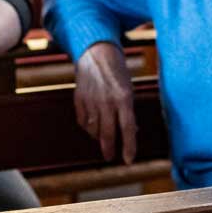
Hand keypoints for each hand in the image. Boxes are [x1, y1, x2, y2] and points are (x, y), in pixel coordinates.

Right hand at [74, 41, 136, 162]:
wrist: (96, 51)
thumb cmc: (116, 70)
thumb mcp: (128, 88)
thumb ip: (129, 110)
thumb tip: (132, 131)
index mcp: (124, 98)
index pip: (128, 129)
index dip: (129, 147)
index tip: (129, 160)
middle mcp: (107, 101)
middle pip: (108, 133)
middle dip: (109, 149)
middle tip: (110, 157)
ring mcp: (91, 101)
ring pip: (93, 129)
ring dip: (98, 137)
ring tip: (102, 139)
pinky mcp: (79, 99)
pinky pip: (82, 121)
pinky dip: (87, 127)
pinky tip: (92, 126)